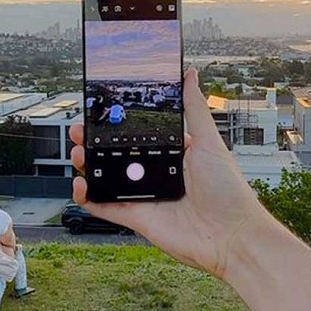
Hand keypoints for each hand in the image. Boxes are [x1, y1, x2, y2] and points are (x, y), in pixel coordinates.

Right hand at [70, 68, 262, 279]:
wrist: (232, 235)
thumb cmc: (228, 190)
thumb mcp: (209, 141)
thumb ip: (194, 108)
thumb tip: (190, 74)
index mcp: (171, 155)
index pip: (136, 136)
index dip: (116, 126)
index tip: (99, 112)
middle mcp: (155, 176)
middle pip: (115, 156)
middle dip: (93, 143)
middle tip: (80, 131)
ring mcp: (144, 197)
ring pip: (106, 180)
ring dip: (87, 166)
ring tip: (78, 153)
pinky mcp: (137, 219)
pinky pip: (105, 208)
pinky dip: (88, 199)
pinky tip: (80, 185)